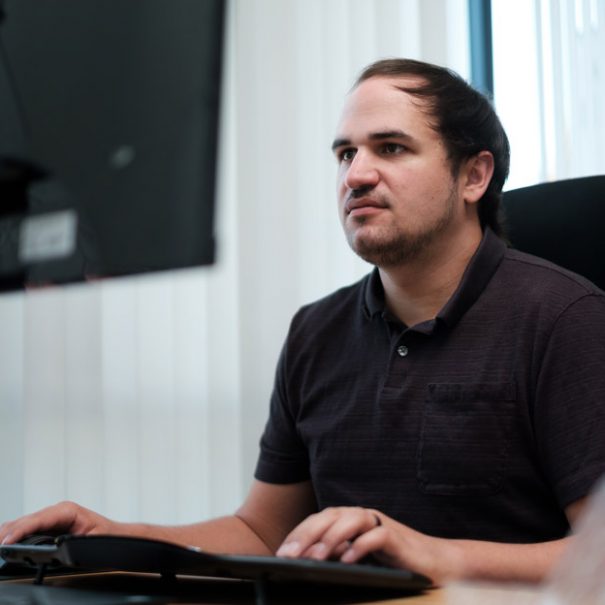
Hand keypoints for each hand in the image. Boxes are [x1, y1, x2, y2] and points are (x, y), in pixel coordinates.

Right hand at [0, 501, 116, 544]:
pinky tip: (8, 542)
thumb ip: (73, 542)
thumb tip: (56, 545)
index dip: (20, 531)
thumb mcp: (92, 541)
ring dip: (10, 533)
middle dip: (9, 532)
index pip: (38, 519)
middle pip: (25, 520)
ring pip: (23, 523)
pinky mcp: (49, 526)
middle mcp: (58, 511)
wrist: (117, 536)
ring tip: (1, 545)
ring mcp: (52, 518)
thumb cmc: (108, 537)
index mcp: (68, 510)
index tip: (7, 542)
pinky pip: (27, 528)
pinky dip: (15, 534)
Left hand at [275, 506, 461, 583]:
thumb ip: (338, 555)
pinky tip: (348, 561)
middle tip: (289, 555)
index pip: (318, 521)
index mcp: (349, 519)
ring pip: (349, 521)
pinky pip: (375, 536)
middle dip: (307, 535)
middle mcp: (362, 516)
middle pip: (329, 517)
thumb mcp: (359, 558)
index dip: (299, 534)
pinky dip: (360, 546)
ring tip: (314, 559)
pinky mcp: (396, 536)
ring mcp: (379, 523)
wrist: (435, 562)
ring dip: (330, 539)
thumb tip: (307, 563)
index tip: (281, 553)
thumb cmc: (394, 561)